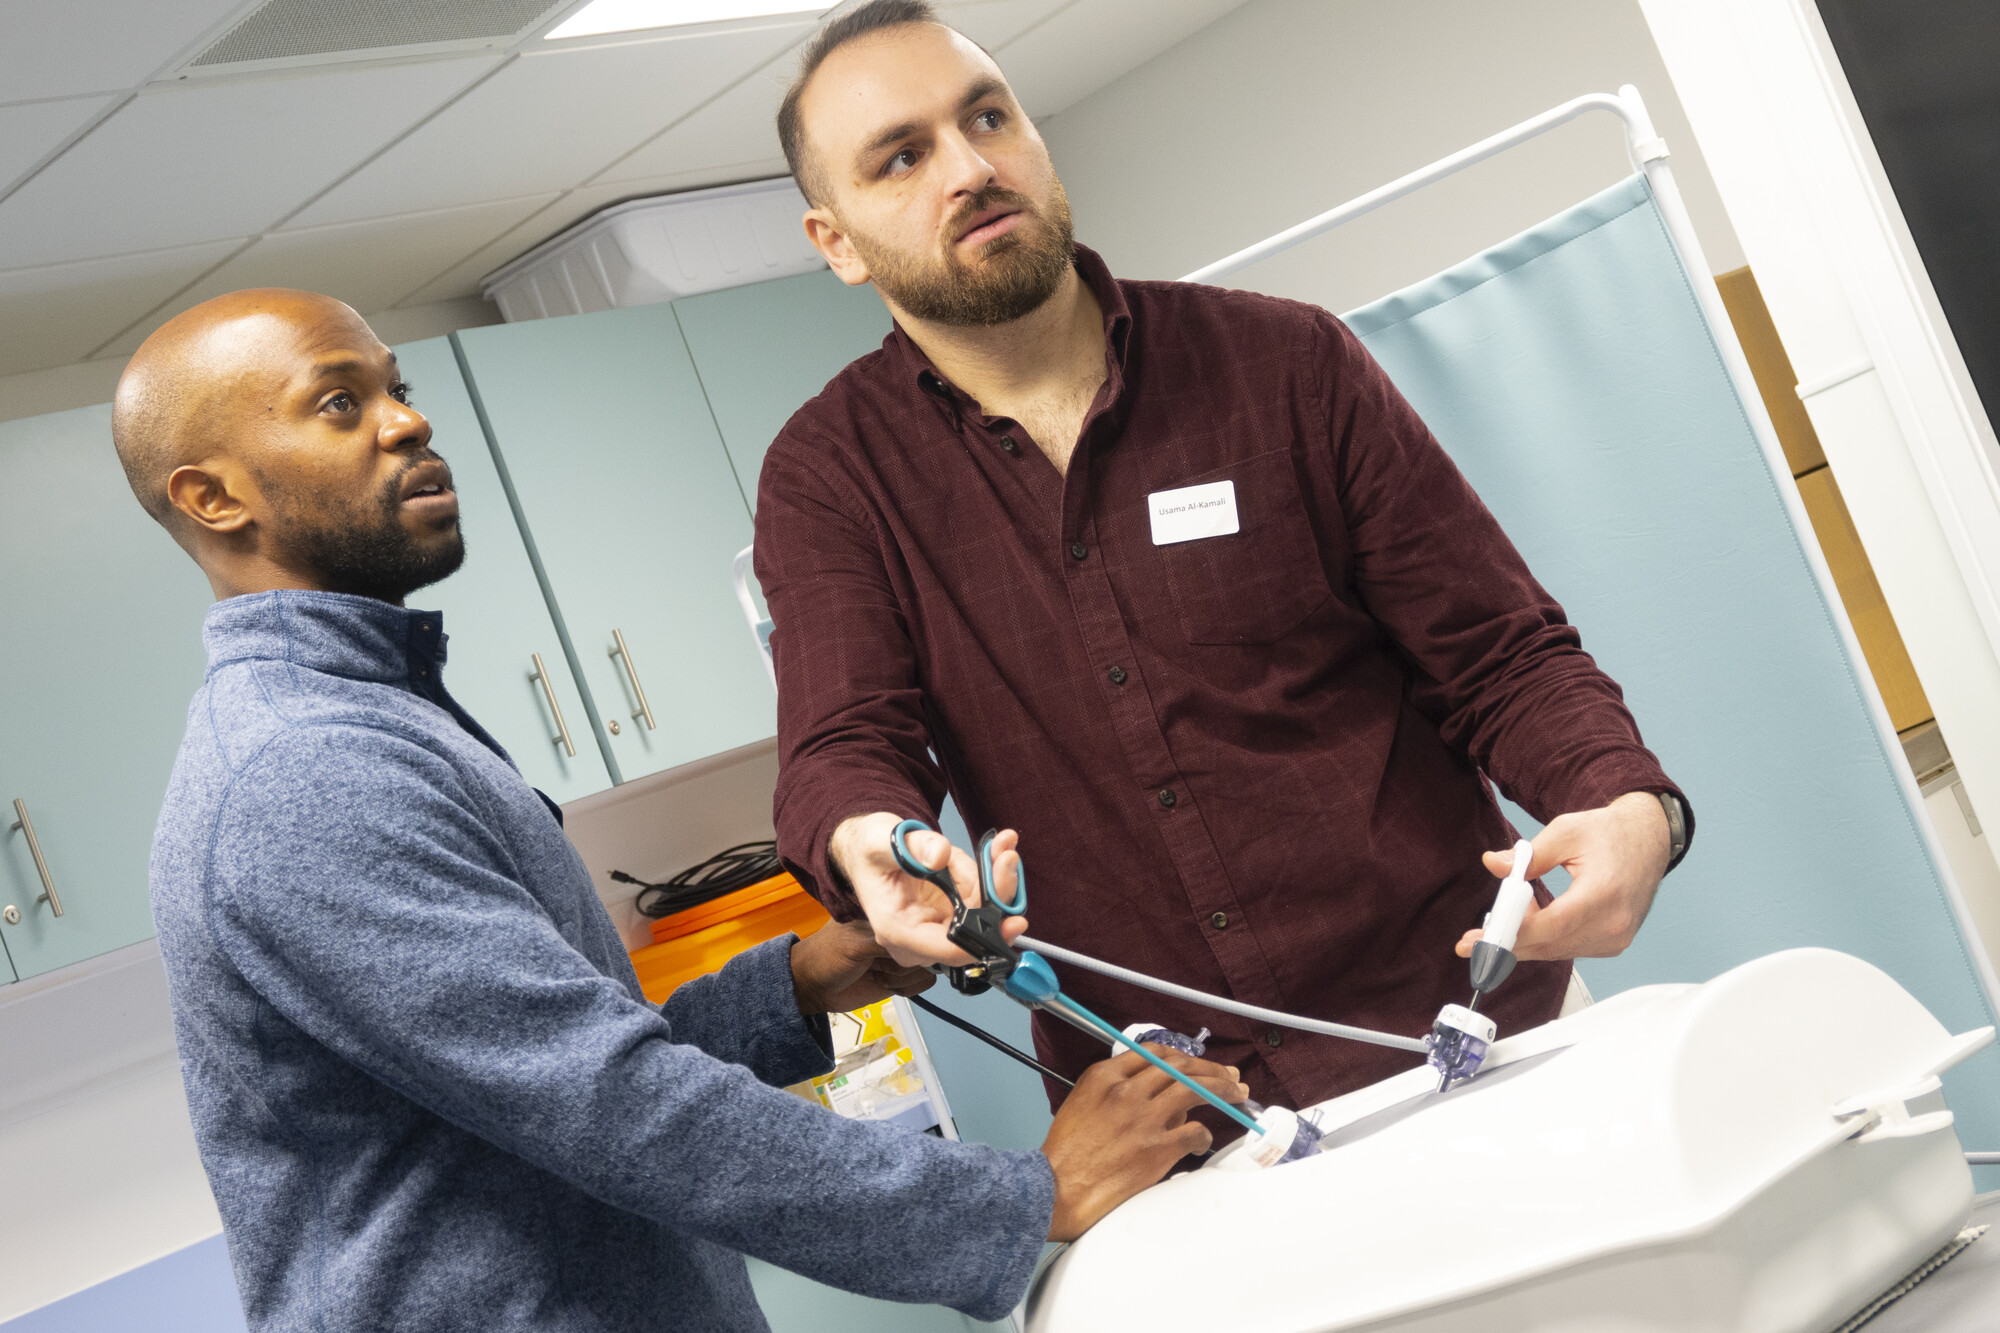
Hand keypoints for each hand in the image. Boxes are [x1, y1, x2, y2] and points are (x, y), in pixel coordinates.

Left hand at [790, 918, 936, 1015]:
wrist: (814, 988)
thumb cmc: (825, 957)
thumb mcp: (855, 943)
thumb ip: (887, 941)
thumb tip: (918, 945)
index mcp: (887, 912)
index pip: (921, 918)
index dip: (917, 934)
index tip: (901, 947)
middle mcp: (898, 932)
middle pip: (929, 946)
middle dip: (905, 960)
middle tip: (877, 961)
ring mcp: (902, 955)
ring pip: (927, 968)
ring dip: (900, 977)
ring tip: (876, 971)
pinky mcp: (902, 976)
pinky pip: (922, 984)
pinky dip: (905, 988)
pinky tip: (883, 982)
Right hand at [828, 812, 1026, 966]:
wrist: (869, 850)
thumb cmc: (870, 851)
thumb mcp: (881, 840)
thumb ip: (911, 847)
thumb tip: (940, 856)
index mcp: (897, 930)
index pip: (948, 948)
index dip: (984, 938)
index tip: (1012, 920)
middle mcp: (921, 938)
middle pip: (975, 932)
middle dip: (997, 894)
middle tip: (1007, 858)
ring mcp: (940, 927)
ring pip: (985, 915)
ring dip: (998, 880)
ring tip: (1002, 846)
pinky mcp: (954, 914)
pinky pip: (984, 901)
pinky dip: (993, 877)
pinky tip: (998, 851)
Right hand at [1040, 1047, 1249, 1241]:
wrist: (1058, 1189)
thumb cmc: (1067, 1152)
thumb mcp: (1082, 1103)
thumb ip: (1116, 1090)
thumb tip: (1157, 1094)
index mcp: (1105, 1077)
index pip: (1155, 1053)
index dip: (1184, 1057)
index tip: (1198, 1064)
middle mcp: (1127, 1091)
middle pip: (1182, 1067)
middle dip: (1212, 1069)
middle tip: (1231, 1076)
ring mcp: (1144, 1119)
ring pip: (1196, 1090)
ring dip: (1223, 1090)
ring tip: (1237, 1095)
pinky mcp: (1158, 1148)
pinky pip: (1195, 1132)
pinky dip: (1205, 1135)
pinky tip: (1203, 1141)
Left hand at [1456, 791, 1670, 960]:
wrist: (1647, 840)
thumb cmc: (1607, 833)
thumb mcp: (1564, 832)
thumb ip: (1527, 855)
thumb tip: (1492, 863)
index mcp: (1604, 893)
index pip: (1552, 925)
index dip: (1512, 933)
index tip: (1479, 940)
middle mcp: (1614, 923)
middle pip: (1550, 944)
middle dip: (1507, 942)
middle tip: (1471, 941)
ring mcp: (1616, 938)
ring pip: (1556, 950)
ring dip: (1525, 938)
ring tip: (1507, 911)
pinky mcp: (1613, 944)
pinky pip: (1568, 949)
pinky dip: (1544, 938)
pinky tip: (1532, 917)